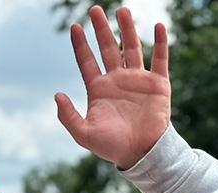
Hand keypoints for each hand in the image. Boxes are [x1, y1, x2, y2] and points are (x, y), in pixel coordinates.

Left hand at [54, 6, 170, 169]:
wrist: (141, 154)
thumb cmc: (112, 146)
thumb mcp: (84, 134)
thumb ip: (68, 116)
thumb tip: (57, 94)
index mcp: (99, 89)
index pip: (87, 61)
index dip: (81, 44)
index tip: (75, 27)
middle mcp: (117, 80)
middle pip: (108, 48)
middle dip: (101, 29)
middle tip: (95, 9)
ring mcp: (138, 80)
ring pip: (132, 47)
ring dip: (127, 29)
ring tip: (122, 10)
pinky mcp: (158, 83)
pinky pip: (160, 59)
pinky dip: (160, 43)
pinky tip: (157, 26)